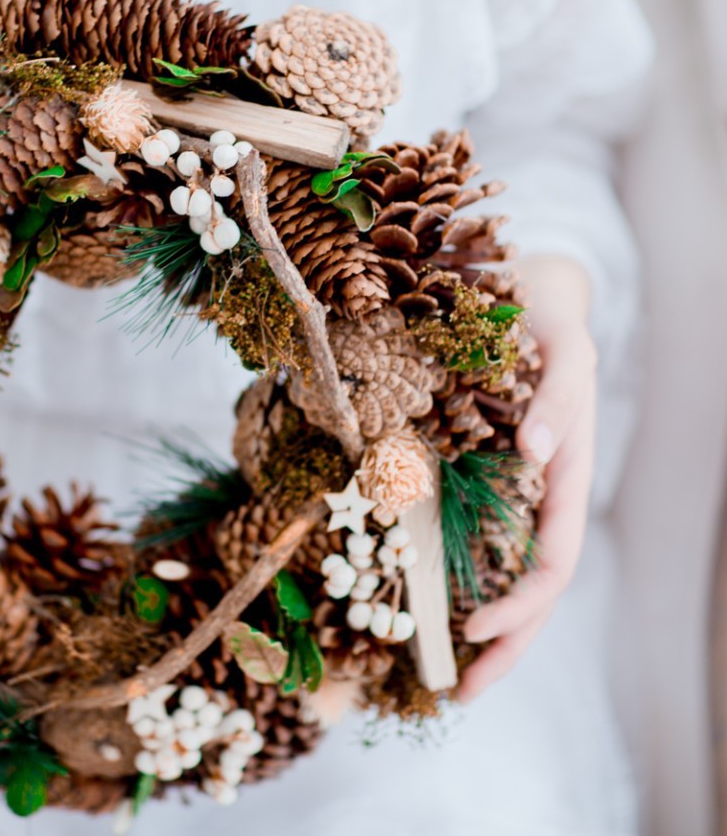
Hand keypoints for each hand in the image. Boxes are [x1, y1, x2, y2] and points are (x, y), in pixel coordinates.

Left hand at [457, 255, 596, 701]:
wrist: (533, 296)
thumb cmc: (549, 324)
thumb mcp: (563, 348)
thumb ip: (560, 395)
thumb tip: (536, 447)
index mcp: (565, 478)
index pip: (553, 561)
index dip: (519, 603)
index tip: (471, 628)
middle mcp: (541, 496)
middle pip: (532, 592)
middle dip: (503, 647)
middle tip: (458, 694)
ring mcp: (515, 494)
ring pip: (505, 578)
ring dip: (483, 632)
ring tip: (443, 676)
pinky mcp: (484, 481)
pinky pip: (475, 543)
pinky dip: (458, 584)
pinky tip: (426, 609)